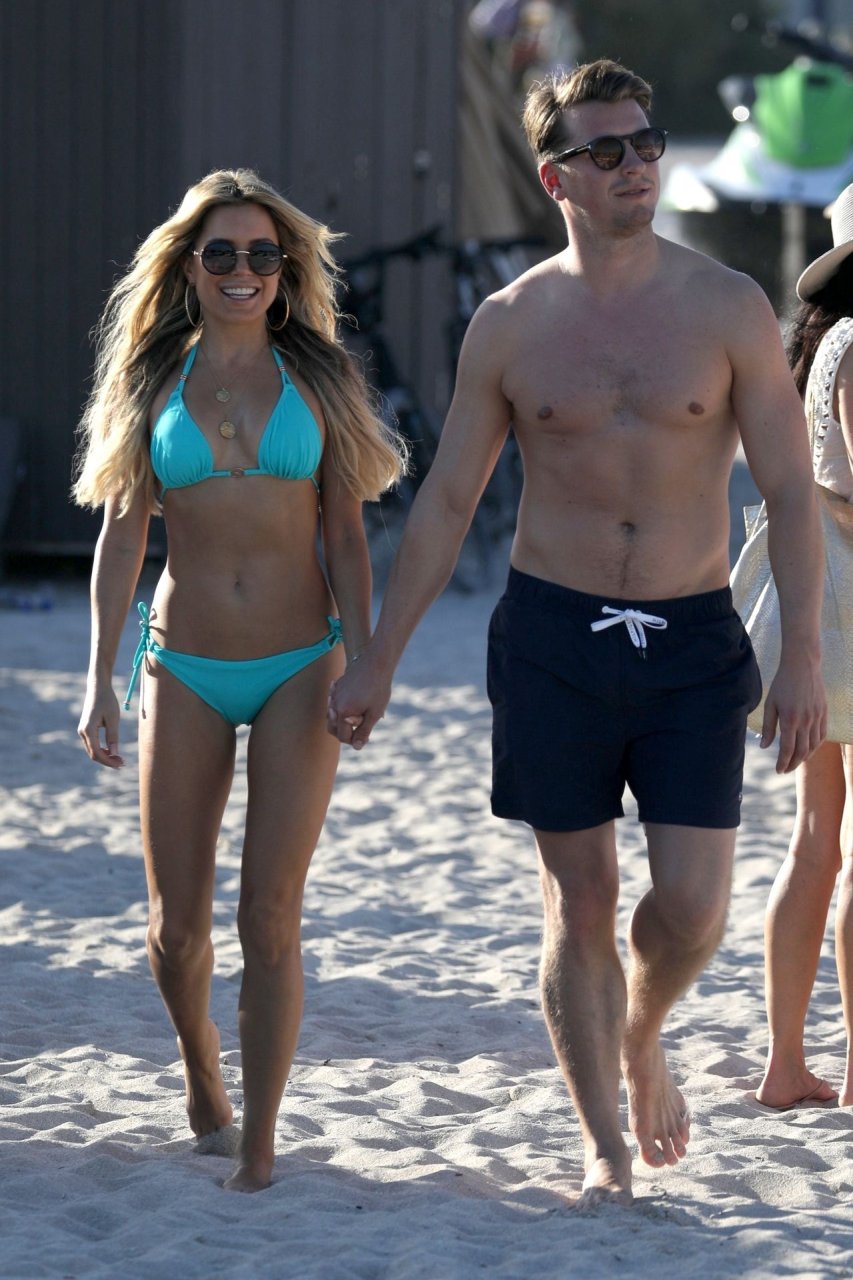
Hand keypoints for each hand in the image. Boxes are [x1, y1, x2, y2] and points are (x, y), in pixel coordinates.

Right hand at [78, 684, 123, 768]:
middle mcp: (82, 732)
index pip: (97, 752)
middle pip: (93, 754)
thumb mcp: (113, 718)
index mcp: (88, 730)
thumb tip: (115, 754)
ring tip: (119, 759)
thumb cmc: (107, 700)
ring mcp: (82, 731)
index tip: (121, 764)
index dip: (108, 761)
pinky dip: (102, 750)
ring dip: (105, 756)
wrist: (98, 688)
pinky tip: (112, 752)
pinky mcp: (86, 729)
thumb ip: (113, 736)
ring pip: (92, 750)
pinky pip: (92, 744)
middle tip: (122, 763)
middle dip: (107, 761)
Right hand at [327, 652, 391, 749]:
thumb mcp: (374, 713)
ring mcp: (334, 694)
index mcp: (344, 713)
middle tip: (360, 730)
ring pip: (332, 715)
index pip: (343, 736)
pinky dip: (341, 707)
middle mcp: (334, 704)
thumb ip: (363, 731)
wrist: (376, 662)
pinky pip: (334, 702)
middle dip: (344, 733)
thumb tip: (356, 747)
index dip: (354, 741)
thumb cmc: (378, 689)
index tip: (365, 737)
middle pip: (332, 728)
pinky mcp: (337, 686)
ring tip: (357, 717)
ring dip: (341, 720)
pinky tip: (352, 703)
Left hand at [760, 656, 826, 772]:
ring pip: (814, 745)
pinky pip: (822, 735)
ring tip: (795, 762)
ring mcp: (817, 717)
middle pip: (802, 751)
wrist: (802, 666)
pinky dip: (816, 746)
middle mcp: (805, 721)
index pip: (788, 749)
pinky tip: (809, 749)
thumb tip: (765, 746)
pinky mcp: (824, 713)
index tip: (778, 770)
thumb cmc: (782, 684)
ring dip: (805, 757)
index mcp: (790, 719)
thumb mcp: (770, 704)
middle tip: (785, 769)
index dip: (783, 762)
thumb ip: (768, 726)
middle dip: (793, 764)